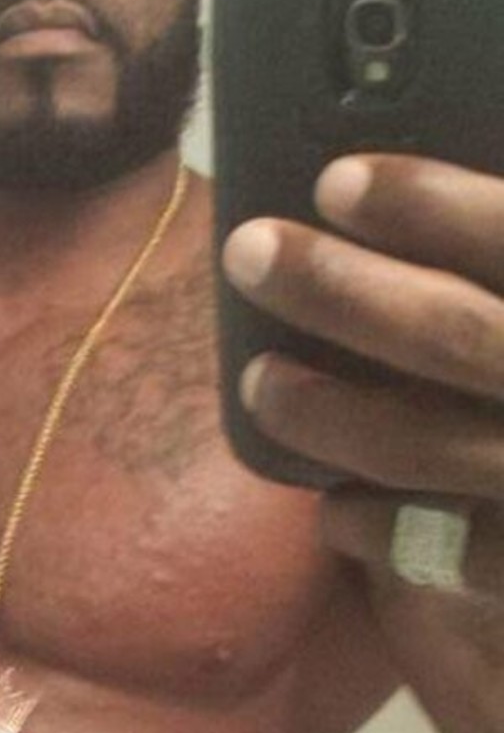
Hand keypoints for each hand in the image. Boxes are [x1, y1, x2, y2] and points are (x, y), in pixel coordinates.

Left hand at [221, 152, 503, 732]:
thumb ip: (487, 294)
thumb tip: (378, 212)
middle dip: (348, 290)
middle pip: (464, 335)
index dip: (440, 205)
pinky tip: (335, 511)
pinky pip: (456, 553)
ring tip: (261, 382)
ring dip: (336, 409)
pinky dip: (381, 527)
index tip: (338, 179)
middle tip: (252, 253)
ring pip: (442, 443)